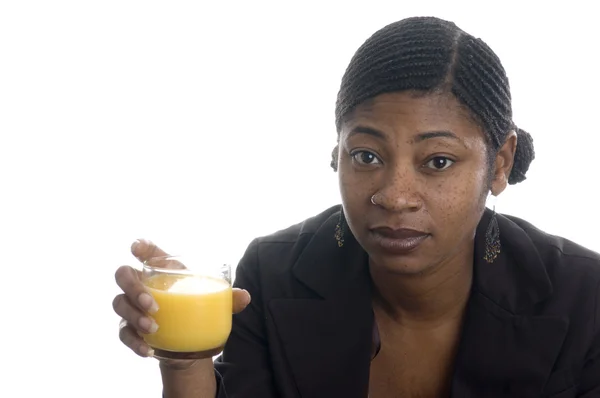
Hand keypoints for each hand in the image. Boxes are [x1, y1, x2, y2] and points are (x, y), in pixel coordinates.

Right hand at [112, 239, 251, 360]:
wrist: (189, 341)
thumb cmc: (198, 309)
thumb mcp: (214, 303)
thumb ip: (229, 298)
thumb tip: (245, 296)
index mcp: (164, 271)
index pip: (146, 252)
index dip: (140, 246)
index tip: (137, 247)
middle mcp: (143, 285)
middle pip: (123, 275)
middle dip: (133, 287)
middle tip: (152, 304)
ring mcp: (133, 307)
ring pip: (119, 303)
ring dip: (134, 315)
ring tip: (152, 327)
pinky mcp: (130, 330)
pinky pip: (123, 333)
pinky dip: (134, 341)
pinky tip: (148, 349)